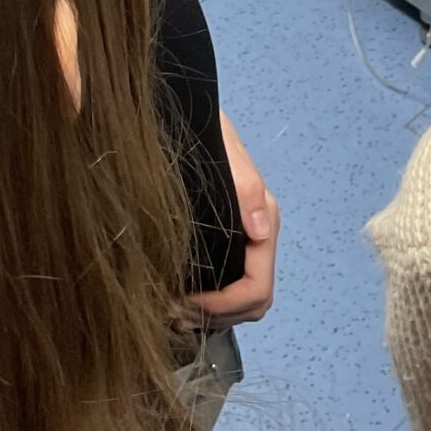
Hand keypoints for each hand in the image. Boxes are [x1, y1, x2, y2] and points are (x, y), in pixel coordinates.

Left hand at [193, 114, 279, 327]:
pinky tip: (174, 296)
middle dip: (215, 317)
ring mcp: (240, 242)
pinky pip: (224, 291)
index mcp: (261, 220)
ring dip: (208, 317)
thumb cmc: (201, 130)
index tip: (186, 304)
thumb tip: (260, 230)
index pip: (257, 288)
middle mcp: (255, 236)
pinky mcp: (223, 244)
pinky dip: (203, 306)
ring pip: (238, 304)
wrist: (183, 112)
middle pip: (252, 304)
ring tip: (169, 308)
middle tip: (172, 311)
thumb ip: (244, 186)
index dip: (224, 307)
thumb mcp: (223, 149)